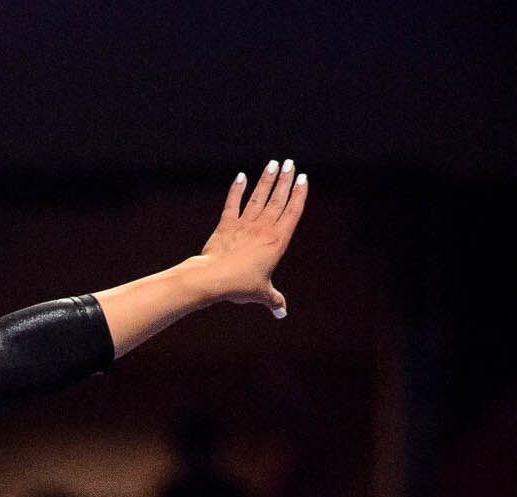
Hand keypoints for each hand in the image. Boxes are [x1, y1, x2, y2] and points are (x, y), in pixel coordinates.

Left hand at [198, 160, 308, 317]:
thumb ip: (273, 300)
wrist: (213, 279)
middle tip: (291, 163)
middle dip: (285, 180)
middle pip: (277, 199)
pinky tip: (241, 177)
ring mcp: (245, 224)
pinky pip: (232, 204)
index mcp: (277, 241)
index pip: (292, 212)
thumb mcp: (261, 294)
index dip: (298, 194)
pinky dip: (236, 190)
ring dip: (266, 179)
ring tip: (274, 163)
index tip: (303, 178)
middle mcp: (263, 228)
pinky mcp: (226, 225)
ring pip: (259, 196)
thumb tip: (281, 312)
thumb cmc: (240, 286)